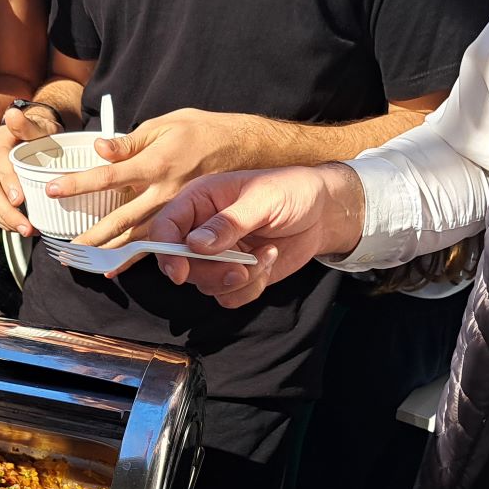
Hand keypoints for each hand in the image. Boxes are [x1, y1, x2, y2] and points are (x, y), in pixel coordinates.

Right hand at [0, 106, 58, 235]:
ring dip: (4, 219)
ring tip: (25, 231)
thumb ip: (28, 124)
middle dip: (7, 211)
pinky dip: (0, 219)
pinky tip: (16, 227)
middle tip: (26, 227)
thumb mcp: (39, 126)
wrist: (33, 134)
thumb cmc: (41, 132)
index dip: (8, 182)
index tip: (20, 201)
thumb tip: (13, 115)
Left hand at [46, 109, 273, 251]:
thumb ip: (130, 141)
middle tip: (65, 250)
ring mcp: (175, 210)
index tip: (53, 189)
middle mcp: (164, 192)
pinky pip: (156, 244)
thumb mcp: (164, 126)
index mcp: (156, 164)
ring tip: (81, 263)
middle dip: (91, 236)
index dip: (79, 183)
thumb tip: (100, 149)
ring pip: (137, 238)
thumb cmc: (198, 131)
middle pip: (120, 219)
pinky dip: (133, 259)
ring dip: (107, 252)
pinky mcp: (184, 220)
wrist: (243, 148)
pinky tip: (113, 268)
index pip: (109, 175)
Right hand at [148, 163, 364, 307]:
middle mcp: (201, 230)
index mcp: (199, 201)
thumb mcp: (263, 199)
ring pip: (205, 285)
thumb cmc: (293, 191)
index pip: (165, 227)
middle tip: (242, 267)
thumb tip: (195, 245)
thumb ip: (229, 223)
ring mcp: (217, 255)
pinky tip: (268, 261)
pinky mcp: (235, 274)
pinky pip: (228, 297)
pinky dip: (250, 288)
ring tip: (265, 255)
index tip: (181, 272)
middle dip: (212, 273)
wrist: (322, 213)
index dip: (165, 251)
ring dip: (237, 280)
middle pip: (182, 264)